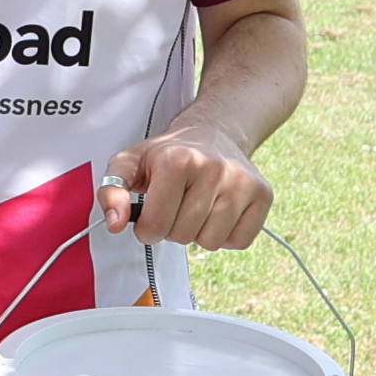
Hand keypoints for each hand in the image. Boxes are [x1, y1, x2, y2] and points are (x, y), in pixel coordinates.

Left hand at [100, 124, 271, 249]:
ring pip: (211, 242)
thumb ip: (112, 192)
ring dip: (198, 233)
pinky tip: (218, 212)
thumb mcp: (130, 163)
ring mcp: (242, 182)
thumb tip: (115, 224)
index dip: (147, 228)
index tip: (149, 213)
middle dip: (172, 228)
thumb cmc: (168, 154)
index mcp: (176, 160)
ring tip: (197, 207)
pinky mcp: (263, 195)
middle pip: (182, 235)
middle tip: (176, 205)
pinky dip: (225, 235)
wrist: (213, 133)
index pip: (155, 224)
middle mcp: (213, 168)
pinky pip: (240, 241)